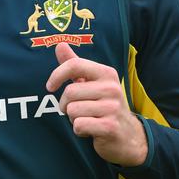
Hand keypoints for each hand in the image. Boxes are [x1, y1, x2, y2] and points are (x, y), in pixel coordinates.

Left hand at [45, 42, 148, 166]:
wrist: (128, 134)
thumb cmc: (104, 105)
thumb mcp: (92, 83)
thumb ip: (75, 64)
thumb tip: (60, 44)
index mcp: (106, 73)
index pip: (75, 65)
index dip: (57, 75)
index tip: (50, 87)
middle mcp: (112, 88)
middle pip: (69, 91)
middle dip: (65, 105)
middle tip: (78, 110)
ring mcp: (113, 107)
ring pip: (72, 110)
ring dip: (73, 118)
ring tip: (87, 119)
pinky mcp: (110, 127)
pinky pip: (79, 125)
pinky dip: (79, 130)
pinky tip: (91, 130)